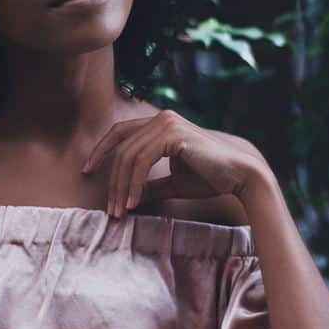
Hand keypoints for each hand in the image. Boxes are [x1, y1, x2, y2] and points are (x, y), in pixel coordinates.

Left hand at [82, 109, 267, 217]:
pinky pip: (142, 161)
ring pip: (128, 156)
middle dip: (110, 180)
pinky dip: (133, 183)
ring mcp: (166, 123)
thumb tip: (129, 198)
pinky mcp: (173, 135)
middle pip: (120, 148)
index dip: (101, 151)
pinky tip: (132, 202)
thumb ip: (150, 185)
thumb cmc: (211, 177)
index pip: (119, 132)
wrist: (241, 175)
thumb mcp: (173, 182)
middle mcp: (160, 118)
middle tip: (109, 208)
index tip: (87, 171)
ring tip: (120, 211)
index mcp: (159, 124)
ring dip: (120, 186)